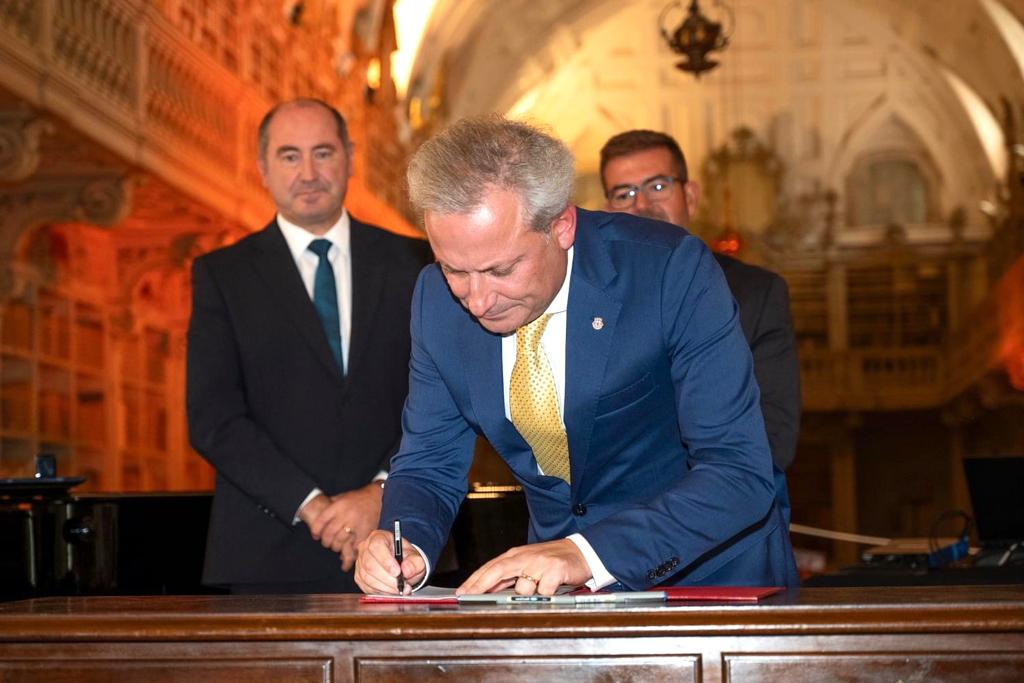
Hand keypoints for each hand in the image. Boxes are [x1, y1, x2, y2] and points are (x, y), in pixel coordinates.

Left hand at [300, 481, 383, 569]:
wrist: (377, 496)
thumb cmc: (357, 498)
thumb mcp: (341, 497)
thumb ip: (330, 505)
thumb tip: (316, 513)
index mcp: (338, 506)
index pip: (321, 521)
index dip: (316, 530)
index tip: (315, 536)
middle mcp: (346, 514)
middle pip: (329, 533)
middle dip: (325, 541)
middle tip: (326, 542)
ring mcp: (356, 523)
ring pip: (340, 541)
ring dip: (335, 546)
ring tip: (336, 546)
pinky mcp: (365, 531)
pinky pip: (353, 545)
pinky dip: (349, 550)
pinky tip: (347, 550)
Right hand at [355, 529, 426, 593]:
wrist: (402, 567)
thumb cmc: (406, 558)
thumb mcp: (416, 558)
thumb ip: (414, 563)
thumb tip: (407, 571)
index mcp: (379, 537)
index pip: (376, 546)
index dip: (386, 560)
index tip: (397, 572)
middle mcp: (365, 548)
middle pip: (370, 564)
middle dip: (387, 578)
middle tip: (401, 586)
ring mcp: (360, 563)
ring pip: (367, 577)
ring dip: (385, 587)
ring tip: (399, 590)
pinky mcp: (359, 577)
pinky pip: (366, 586)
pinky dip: (380, 591)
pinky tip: (391, 591)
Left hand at [456, 539, 591, 595]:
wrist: (579, 551)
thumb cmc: (550, 561)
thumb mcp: (526, 565)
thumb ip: (507, 577)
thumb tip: (485, 591)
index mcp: (515, 556)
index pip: (490, 567)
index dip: (474, 580)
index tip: (461, 592)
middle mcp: (525, 557)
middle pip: (497, 570)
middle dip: (480, 584)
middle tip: (468, 596)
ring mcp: (540, 562)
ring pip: (523, 586)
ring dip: (525, 594)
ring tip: (536, 591)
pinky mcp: (556, 569)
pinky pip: (544, 590)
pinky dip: (545, 594)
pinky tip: (550, 590)